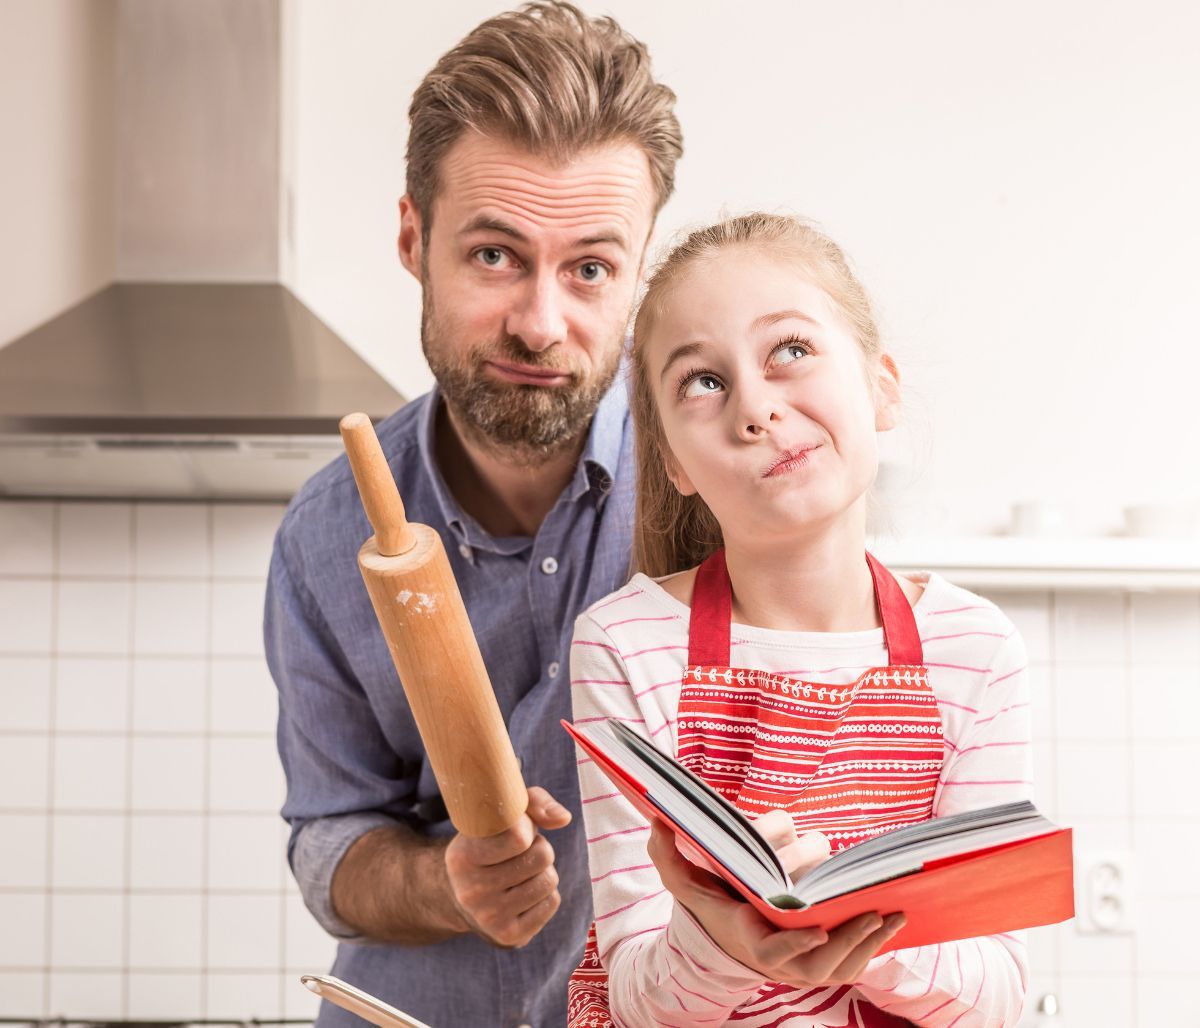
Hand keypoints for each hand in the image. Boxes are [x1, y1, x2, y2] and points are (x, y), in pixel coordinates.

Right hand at [444, 786, 571, 947]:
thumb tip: (563, 819)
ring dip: (543, 871)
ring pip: (549, 880)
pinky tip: (524, 892)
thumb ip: (533, 802)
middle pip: (542, 857)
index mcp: (462, 857)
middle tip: (520, 852)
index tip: (516, 829)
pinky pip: (552, 903)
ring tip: (522, 871)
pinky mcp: (509, 936)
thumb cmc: (488, 843)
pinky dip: (545, 893)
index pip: (519, 837)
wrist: (460, 894)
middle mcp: (472, 891)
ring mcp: (490, 918)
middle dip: (538, 848)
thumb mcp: (498, 814)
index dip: (527, 827)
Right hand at [648, 821, 905, 987]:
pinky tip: (893, 922)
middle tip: (870, 912)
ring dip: (868, 942)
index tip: (818, 926)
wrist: (730, 937)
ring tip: (890, 914)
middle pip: (817, 963)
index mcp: (749, 939)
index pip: (773, 952)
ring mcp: (803, 969)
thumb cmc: (714, 902)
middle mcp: (779, 962)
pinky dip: (875, 948)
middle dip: (847, 939)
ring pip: (841, 966)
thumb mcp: (686, 881)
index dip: (796, 946)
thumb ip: (668, 856)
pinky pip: (853, 965)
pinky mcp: (823, 966)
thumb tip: (657, 821)